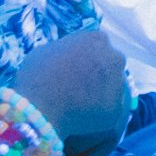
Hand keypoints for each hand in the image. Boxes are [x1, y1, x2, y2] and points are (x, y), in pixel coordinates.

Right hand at [11, 27, 132, 139]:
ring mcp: (119, 83)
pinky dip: (99, 112)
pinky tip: (82, 117)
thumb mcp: (46, 52)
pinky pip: (110, 108)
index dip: (86, 57)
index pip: (97, 45)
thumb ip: (66, 50)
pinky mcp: (118, 107)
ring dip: (101, 93)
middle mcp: (114, 57)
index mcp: (97, 39)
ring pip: (113, 87)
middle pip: (110, 64)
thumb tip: (70, 57)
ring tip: (79, 104)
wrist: (38, 110)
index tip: (76, 68)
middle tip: (80, 87)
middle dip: (99, 73)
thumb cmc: (36, 77)